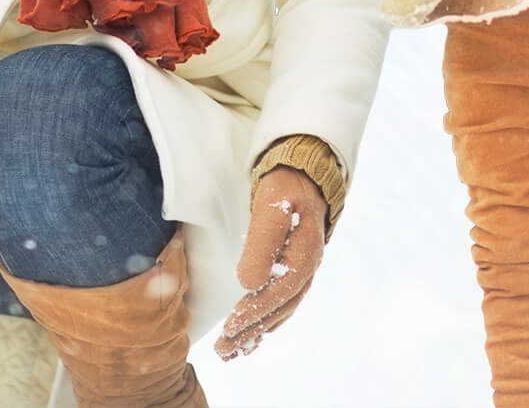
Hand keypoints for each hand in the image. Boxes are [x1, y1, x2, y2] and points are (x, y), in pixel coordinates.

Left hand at [215, 166, 327, 359]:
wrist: (303, 177)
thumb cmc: (285, 189)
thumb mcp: (273, 206)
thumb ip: (262, 243)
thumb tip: (248, 284)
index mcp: (304, 256)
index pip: (280, 293)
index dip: (255, 311)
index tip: (230, 325)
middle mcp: (306, 270)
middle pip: (279, 309)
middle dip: (251, 330)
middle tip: (222, 349)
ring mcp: (301, 273)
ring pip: (280, 311)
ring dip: (256, 332)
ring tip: (230, 351)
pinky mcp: (292, 273)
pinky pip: (281, 305)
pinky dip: (264, 323)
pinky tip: (250, 336)